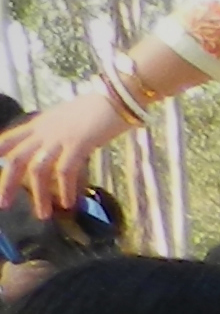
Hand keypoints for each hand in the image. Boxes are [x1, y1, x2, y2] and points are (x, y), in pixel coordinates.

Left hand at [0, 90, 129, 214]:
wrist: (115, 98)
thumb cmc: (95, 109)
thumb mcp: (65, 120)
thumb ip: (54, 134)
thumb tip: (50, 151)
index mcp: (38, 125)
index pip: (7, 140)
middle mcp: (44, 132)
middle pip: (16, 159)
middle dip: (7, 183)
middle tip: (4, 205)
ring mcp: (59, 138)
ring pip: (38, 168)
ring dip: (39, 195)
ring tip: (43, 215)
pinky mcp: (78, 144)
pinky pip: (65, 170)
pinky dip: (65, 188)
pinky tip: (68, 203)